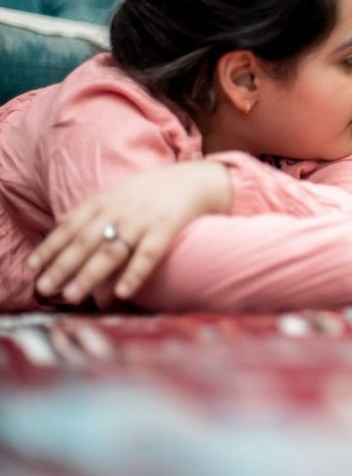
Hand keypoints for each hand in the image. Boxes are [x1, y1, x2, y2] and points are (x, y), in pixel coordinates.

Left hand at [29, 161, 230, 303]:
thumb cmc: (153, 191)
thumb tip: (59, 224)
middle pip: (84, 241)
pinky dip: (134, 273)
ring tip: (72, 295)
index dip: (50, 246)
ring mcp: (142, 221)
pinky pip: (147, 254)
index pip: (70, 225)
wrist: (194, 181)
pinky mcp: (166, 229)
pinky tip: (122, 291)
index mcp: (104, 201)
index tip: (33, 265)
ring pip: (110, 250)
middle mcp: (119, 211)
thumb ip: (90, 209)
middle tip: (46, 287)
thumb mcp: (117, 192)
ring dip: (89, 274)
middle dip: (62, 265)